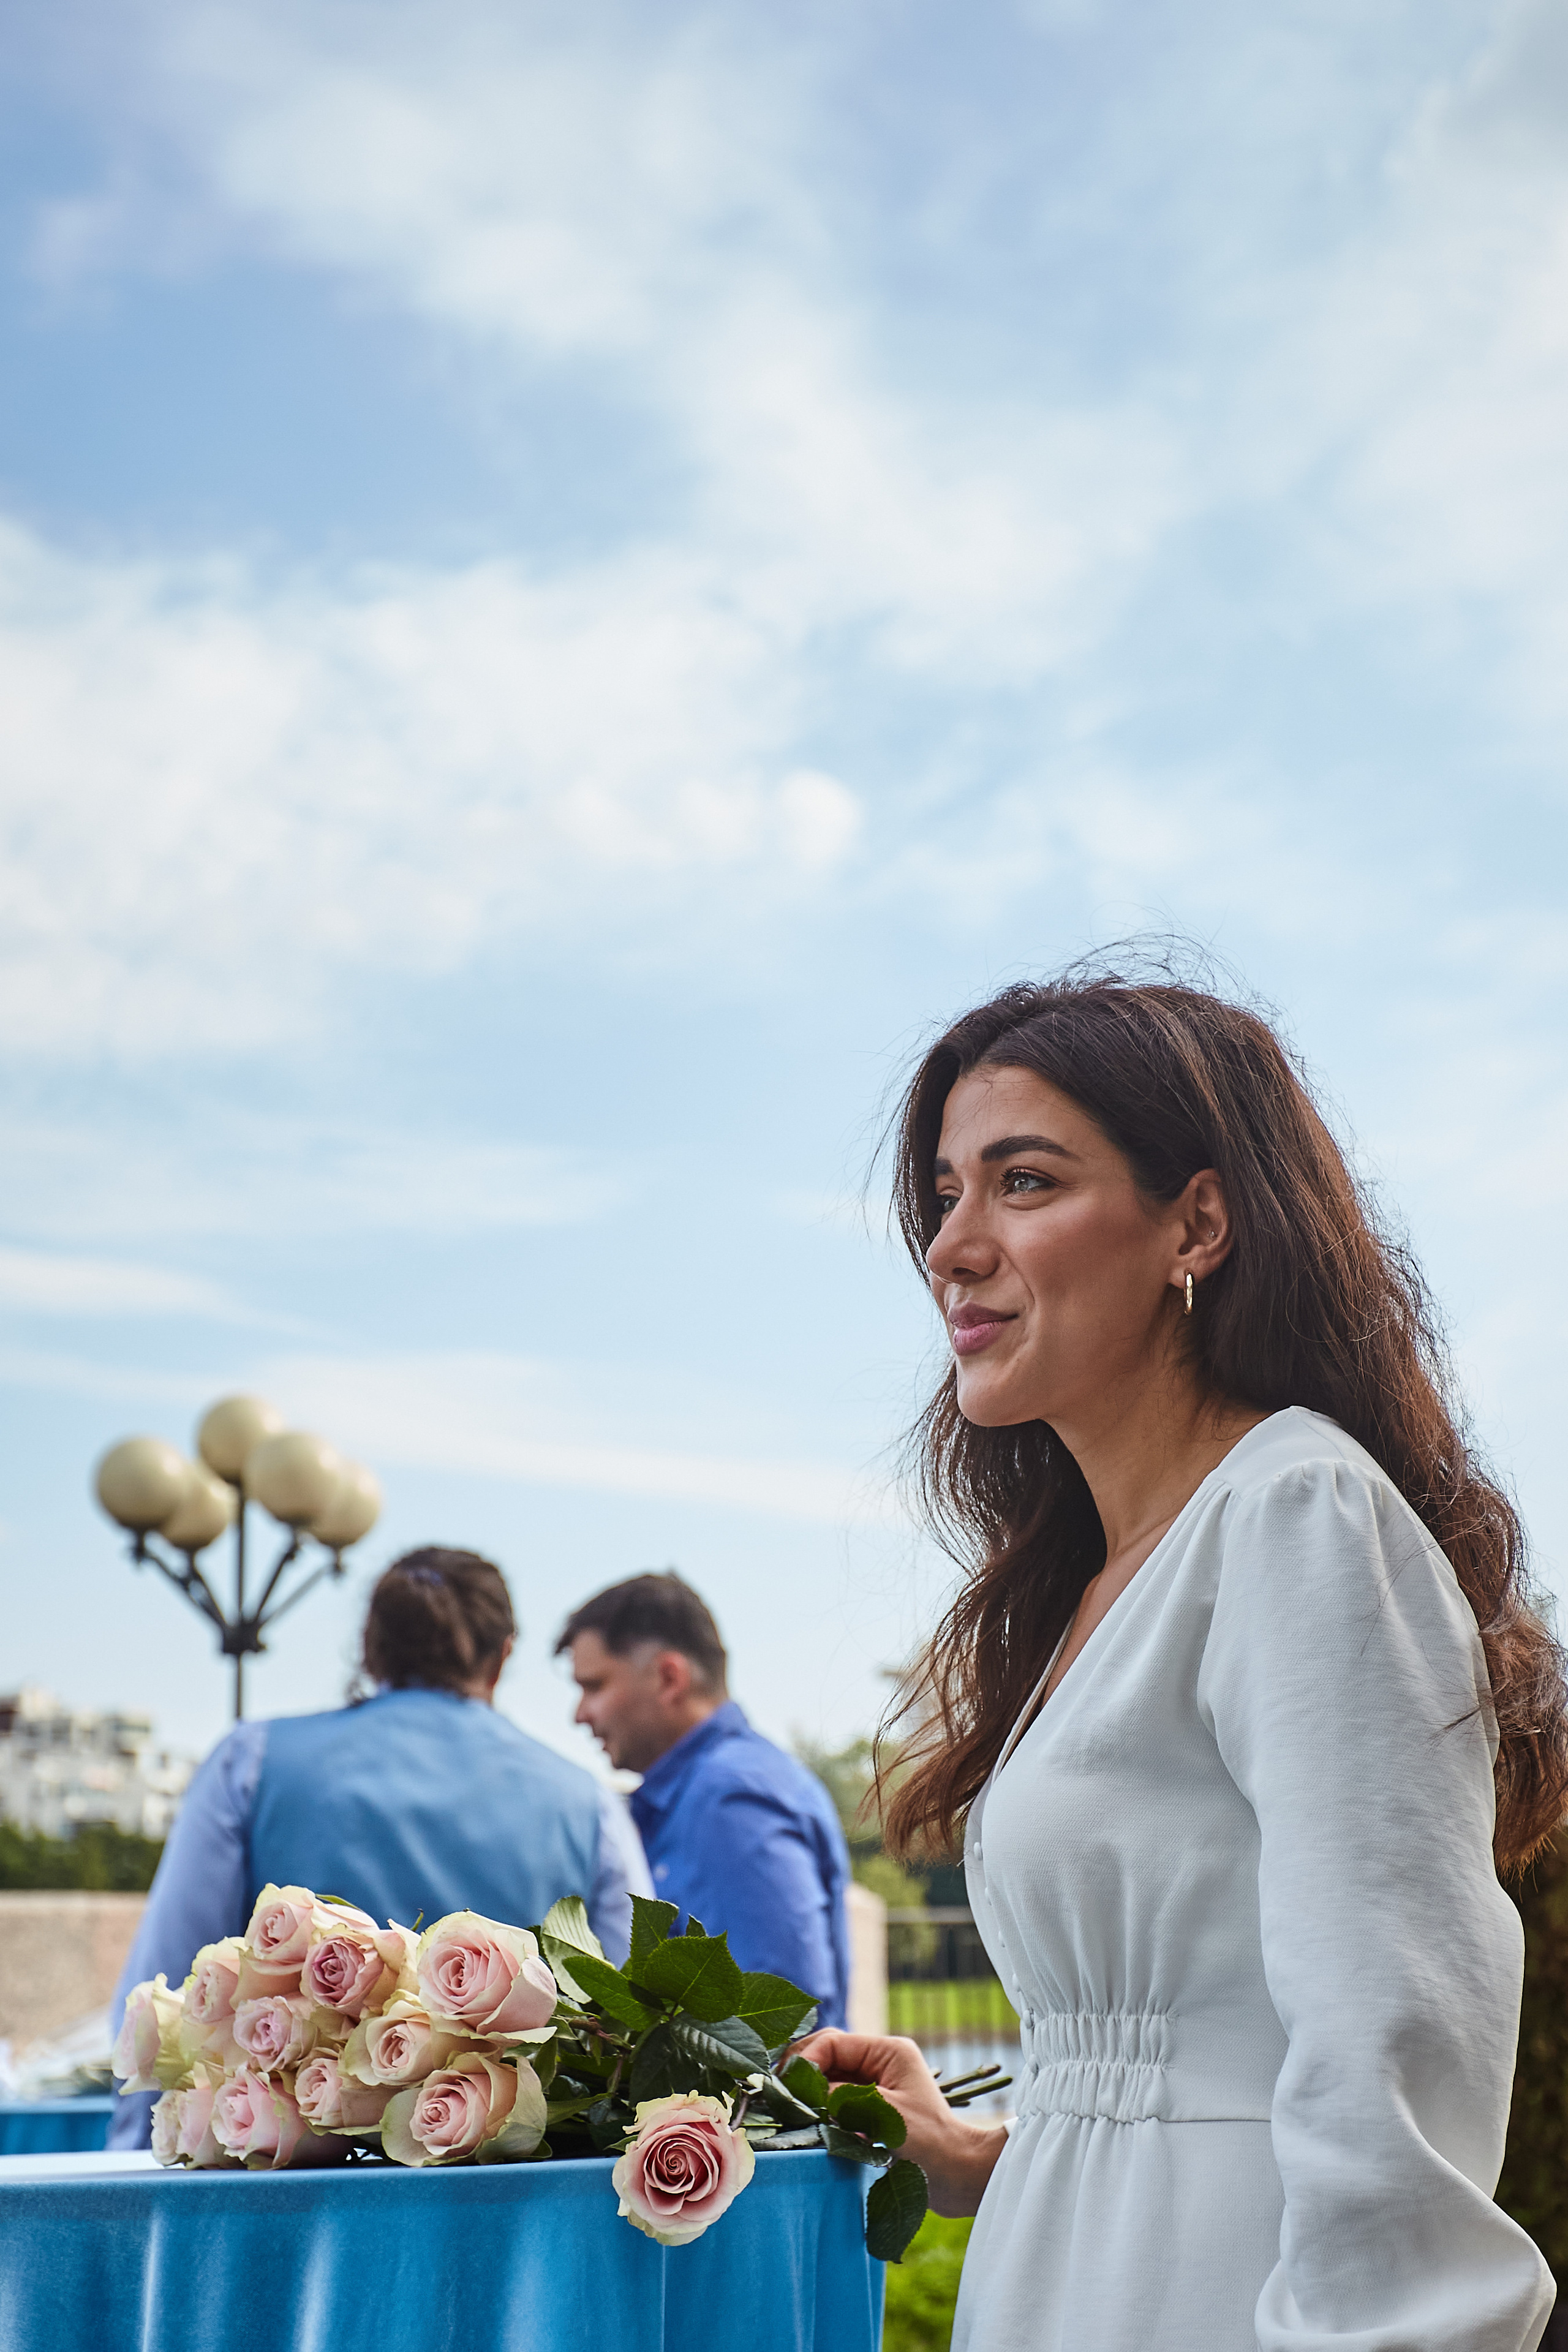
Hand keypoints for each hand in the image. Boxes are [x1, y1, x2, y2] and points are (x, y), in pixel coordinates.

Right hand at [795, 2029, 1007, 2217]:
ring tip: (788, 2109)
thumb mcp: (882, 2115)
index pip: (833, 2043)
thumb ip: (840, 2098)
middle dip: (801, 2072)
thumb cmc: (929, 2143)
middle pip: (827, 2055)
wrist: (957, 2176)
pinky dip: (819, 2109)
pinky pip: (834, 2100)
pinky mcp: (869, 2109)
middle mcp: (879, 2062)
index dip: (805, 2060)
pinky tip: (805, 2121)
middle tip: (778, 2095)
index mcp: (887, 2051)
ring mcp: (873, 2085)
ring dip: (808, 2092)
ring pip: (827, 2078)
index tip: (786, 2086)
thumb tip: (799, 2092)